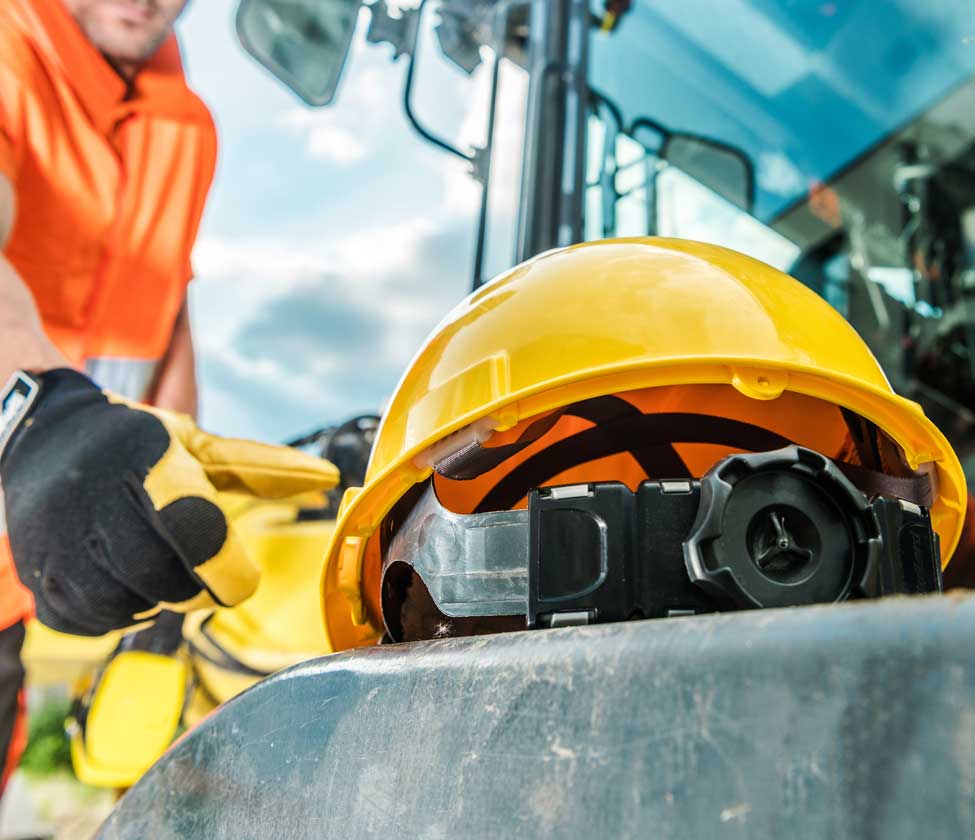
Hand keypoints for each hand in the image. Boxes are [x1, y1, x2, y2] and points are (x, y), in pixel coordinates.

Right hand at [0, 369, 338, 634]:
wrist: (42, 438)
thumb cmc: (137, 444)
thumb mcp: (197, 445)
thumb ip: (263, 468)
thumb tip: (329, 478)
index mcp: (149, 462)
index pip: (197, 532)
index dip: (230, 570)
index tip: (246, 579)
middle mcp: (98, 501)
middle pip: (168, 582)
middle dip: (200, 589)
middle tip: (205, 574)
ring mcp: (61, 542)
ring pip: (132, 606)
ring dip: (161, 599)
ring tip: (159, 564)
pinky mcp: (40, 575)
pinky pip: (93, 621)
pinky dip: (121, 611)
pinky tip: (123, 579)